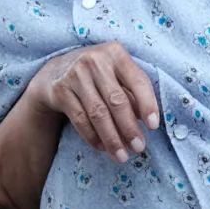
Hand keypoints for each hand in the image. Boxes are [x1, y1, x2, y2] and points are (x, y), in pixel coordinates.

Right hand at [28, 42, 158, 163]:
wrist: (56, 71)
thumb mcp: (116, 73)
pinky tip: (102, 147)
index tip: (153, 126)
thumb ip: (132, 92)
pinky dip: (92, 136)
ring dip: (112, 138)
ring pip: (98, 113)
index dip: (147, 104)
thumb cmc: (97, 74)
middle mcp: (94, 60)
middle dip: (129, 128)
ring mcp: (75, 74)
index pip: (137, 80)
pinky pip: (80, 119)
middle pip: (116, 100)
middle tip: (138, 148)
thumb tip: (146, 120)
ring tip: (121, 155)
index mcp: (115, 53)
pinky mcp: (60, 90)